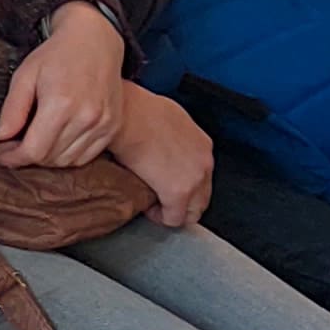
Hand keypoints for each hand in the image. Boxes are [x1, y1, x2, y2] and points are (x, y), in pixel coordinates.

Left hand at [0, 2, 129, 168]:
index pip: (34, 150)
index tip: (2, 153)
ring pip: (67, 161)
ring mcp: (103, 124)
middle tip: (14, 145)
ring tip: (35, 141)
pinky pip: (85, 157)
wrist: (95, 40)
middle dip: (27, 157)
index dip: (14, 157)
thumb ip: (12, 109)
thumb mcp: (25, 75)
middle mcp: (86, 117)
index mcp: (61, 104)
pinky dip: (68, 156)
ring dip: (47, 158)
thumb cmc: (56, 55)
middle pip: (50, 158)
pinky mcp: (112, 127)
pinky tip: (56, 141)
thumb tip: (2, 137)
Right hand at [109, 84, 215, 229]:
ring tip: (152, 204)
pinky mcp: (178, 193)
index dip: (183, 184)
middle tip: (161, 201)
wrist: (125, 115)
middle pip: (202, 198)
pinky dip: (160, 216)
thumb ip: (171, 136)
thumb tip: (159, 143)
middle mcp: (204, 162)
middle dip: (183, 204)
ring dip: (173, 211)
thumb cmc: (135, 111)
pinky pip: (174, 218)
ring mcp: (195, 179)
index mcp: (202, 144)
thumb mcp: (165, 118)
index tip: (164, 183)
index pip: (202, 176)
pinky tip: (146, 208)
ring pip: (192, 211)